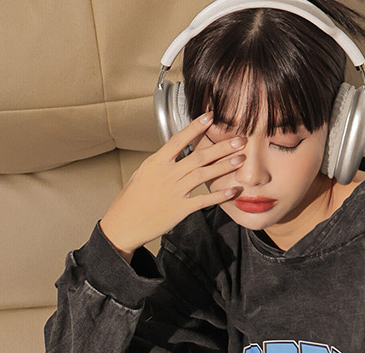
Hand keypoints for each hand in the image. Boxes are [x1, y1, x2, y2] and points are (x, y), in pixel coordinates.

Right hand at [99, 112, 244, 258]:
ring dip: (224, 166)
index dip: (196, 127)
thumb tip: (173, 154)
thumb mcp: (143, 173)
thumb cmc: (132, 199)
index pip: (179, 139)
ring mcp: (174, 192)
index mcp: (156, 162)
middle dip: (222, 147)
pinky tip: (233, 190)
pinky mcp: (180, 209)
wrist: (124, 224)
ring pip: (203, 174)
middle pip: (198, 156)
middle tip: (240, 140)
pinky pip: (203, 200)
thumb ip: (161, 163)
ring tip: (240, 159)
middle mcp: (167, 174)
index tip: (211, 117)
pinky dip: (220, 195)